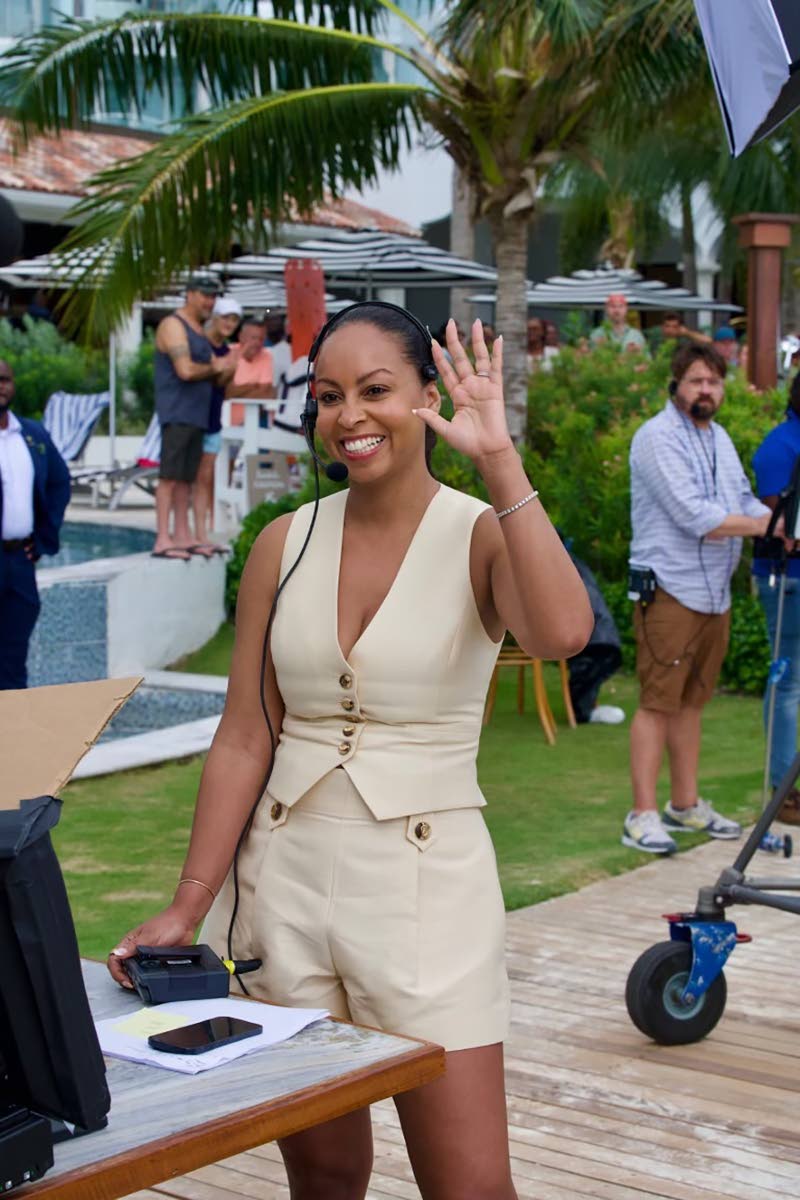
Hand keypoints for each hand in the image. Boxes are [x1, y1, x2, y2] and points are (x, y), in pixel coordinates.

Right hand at [107, 905, 199, 988]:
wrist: (185, 922)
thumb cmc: (167, 924)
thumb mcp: (149, 936)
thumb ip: (134, 946)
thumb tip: (116, 954)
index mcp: (129, 943)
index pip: (114, 959)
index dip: (116, 972)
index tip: (126, 980)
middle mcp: (135, 950)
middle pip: (122, 968)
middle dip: (124, 979)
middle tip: (133, 985)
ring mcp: (145, 957)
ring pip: (134, 972)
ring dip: (135, 980)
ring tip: (141, 986)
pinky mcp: (156, 961)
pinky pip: (148, 972)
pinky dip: (147, 978)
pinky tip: (151, 981)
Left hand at [417, 318, 511, 463]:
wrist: (487, 451)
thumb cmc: (468, 443)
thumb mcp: (445, 430)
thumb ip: (432, 418)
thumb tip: (415, 409)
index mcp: (457, 394)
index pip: (446, 370)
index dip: (440, 356)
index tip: (433, 341)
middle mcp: (469, 387)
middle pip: (460, 358)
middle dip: (455, 340)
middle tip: (451, 323)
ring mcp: (483, 386)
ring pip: (479, 358)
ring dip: (477, 340)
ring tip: (474, 323)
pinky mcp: (495, 389)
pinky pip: (496, 367)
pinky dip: (497, 353)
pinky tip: (497, 339)